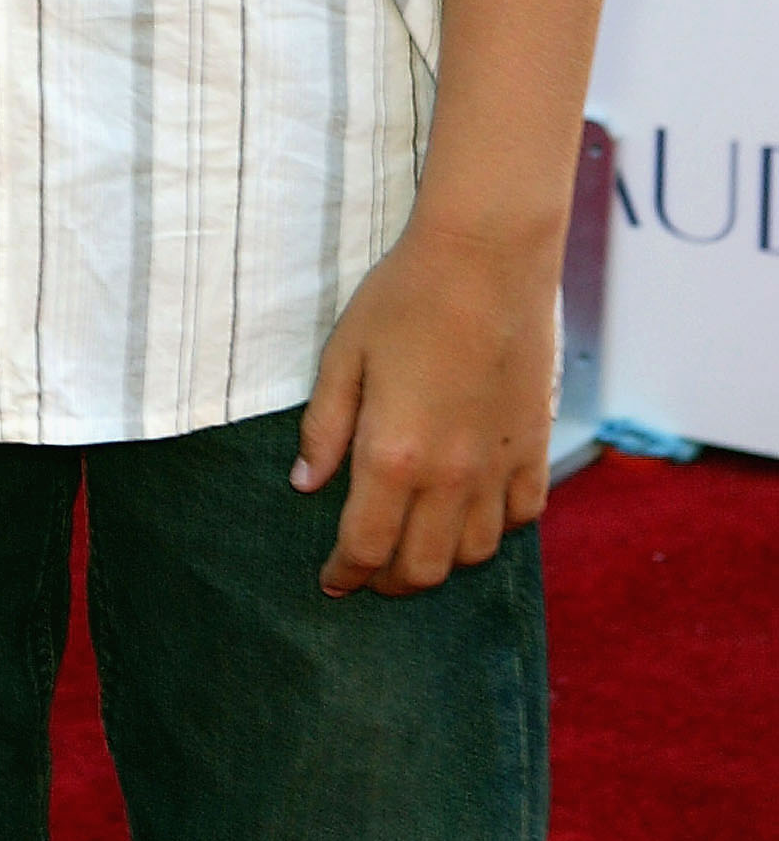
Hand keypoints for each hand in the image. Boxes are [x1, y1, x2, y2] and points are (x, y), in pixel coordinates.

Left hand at [292, 213, 559, 598]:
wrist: (486, 259)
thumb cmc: (404, 298)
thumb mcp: (343, 354)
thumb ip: (325, 426)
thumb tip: (306, 483)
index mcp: (393, 455)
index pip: (366, 546)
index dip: (345, 574)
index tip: (331, 581)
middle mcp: (450, 476)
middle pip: (421, 568)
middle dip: (388, 581)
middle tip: (367, 570)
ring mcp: (498, 466)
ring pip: (473, 553)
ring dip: (440, 561)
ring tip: (414, 544)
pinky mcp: (534, 447)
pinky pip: (521, 517)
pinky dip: (493, 529)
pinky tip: (470, 511)